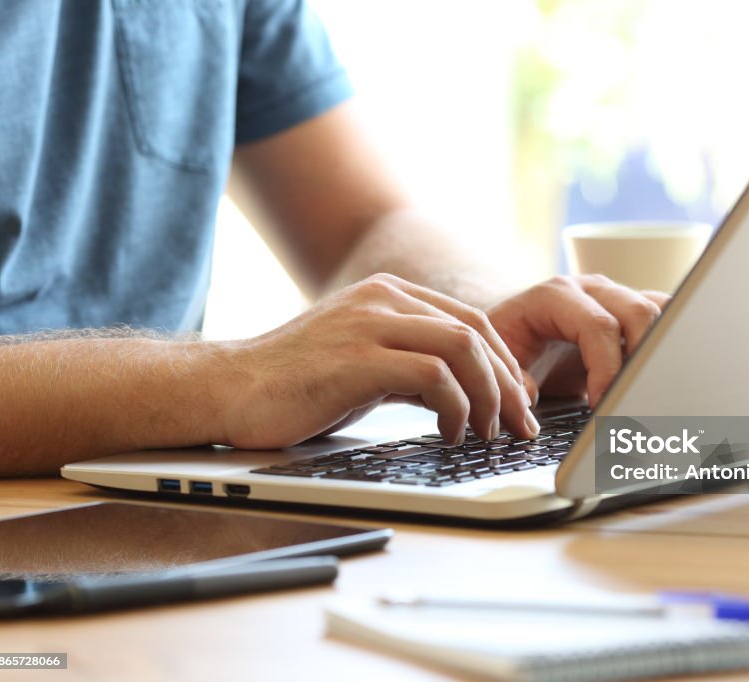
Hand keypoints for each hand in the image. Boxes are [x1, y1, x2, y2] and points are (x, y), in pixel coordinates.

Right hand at [218, 274, 536, 448]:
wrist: (229, 390)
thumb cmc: (296, 385)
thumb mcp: (365, 364)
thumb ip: (412, 366)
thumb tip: (465, 395)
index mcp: (388, 294)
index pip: (471, 321)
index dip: (504, 363)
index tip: (517, 402)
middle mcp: (383, 299)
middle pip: (475, 332)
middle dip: (507, 382)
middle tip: (519, 424)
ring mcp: (370, 324)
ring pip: (462, 348)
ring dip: (488, 396)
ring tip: (488, 432)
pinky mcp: (357, 358)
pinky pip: (433, 377)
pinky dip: (455, 408)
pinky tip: (450, 433)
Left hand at [486, 275, 669, 406]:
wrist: (513, 328)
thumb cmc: (505, 342)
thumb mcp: (495, 360)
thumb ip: (510, 379)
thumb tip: (528, 396)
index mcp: (555, 296)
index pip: (598, 326)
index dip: (606, 368)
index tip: (601, 404)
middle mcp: (591, 290)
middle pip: (638, 312)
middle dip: (642, 359)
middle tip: (631, 399)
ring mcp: (615, 297)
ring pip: (660, 310)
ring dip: (661, 349)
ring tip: (647, 387)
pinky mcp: (630, 312)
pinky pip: (665, 316)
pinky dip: (670, 342)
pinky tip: (661, 373)